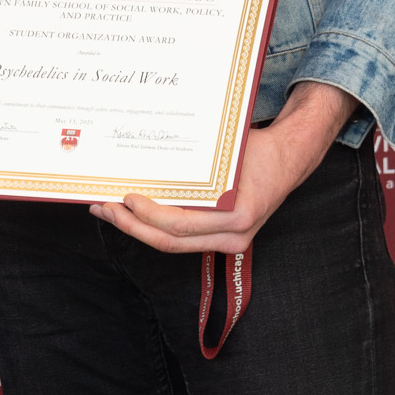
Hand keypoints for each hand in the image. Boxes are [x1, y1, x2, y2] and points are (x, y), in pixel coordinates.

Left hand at [89, 82, 356, 254]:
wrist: (289, 159)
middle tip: (105, 208)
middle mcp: (233, 237)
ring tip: (110, 211)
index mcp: (237, 217)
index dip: (149, 216)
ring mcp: (228, 242)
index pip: (181, 226)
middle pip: (171, 242)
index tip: (126, 199)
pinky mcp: (222, 238)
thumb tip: (145, 150)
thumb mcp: (227, 151)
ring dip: (138, 229)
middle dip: (132, 227)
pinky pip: (183, 237)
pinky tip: (134, 213)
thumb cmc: (258, 149)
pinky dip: (155, 226)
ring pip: (173, 245)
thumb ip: (195, 159)